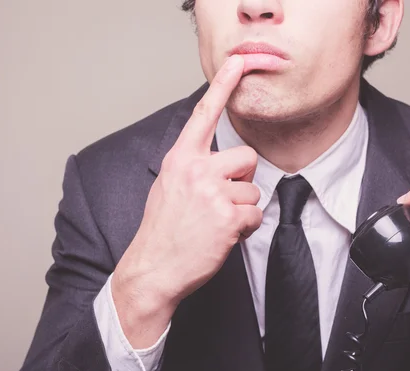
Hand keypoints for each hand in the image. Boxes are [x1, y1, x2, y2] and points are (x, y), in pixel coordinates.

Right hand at [112, 55, 262, 347]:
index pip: (204, 115)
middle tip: (221, 200)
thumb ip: (191, 167)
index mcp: (180, 158)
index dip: (223, 86)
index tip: (238, 62)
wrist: (153, 268)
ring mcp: (212, 192)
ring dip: (242, 209)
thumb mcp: (168, 187)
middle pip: (248, 158)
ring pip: (253, 190)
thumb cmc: (162, 229)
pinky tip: (223, 236)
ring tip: (216, 222)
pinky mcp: (228, 217)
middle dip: (242, 179)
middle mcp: (196, 169)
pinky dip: (245, 228)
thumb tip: (218, 162)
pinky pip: (256, 214)